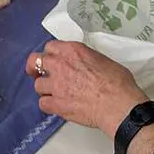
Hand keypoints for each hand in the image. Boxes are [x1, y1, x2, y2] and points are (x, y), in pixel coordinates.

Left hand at [26, 41, 147, 137]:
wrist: (118, 105)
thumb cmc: (118, 83)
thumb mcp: (102, 59)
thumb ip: (86, 59)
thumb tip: (85, 65)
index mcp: (72, 51)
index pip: (50, 46)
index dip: (51, 54)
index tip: (53, 60)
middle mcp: (60, 65)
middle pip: (35, 61)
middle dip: (35, 67)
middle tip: (39, 73)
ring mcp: (56, 85)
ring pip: (37, 85)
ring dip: (45, 89)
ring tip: (53, 93)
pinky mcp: (56, 104)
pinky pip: (42, 104)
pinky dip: (48, 105)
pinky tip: (56, 106)